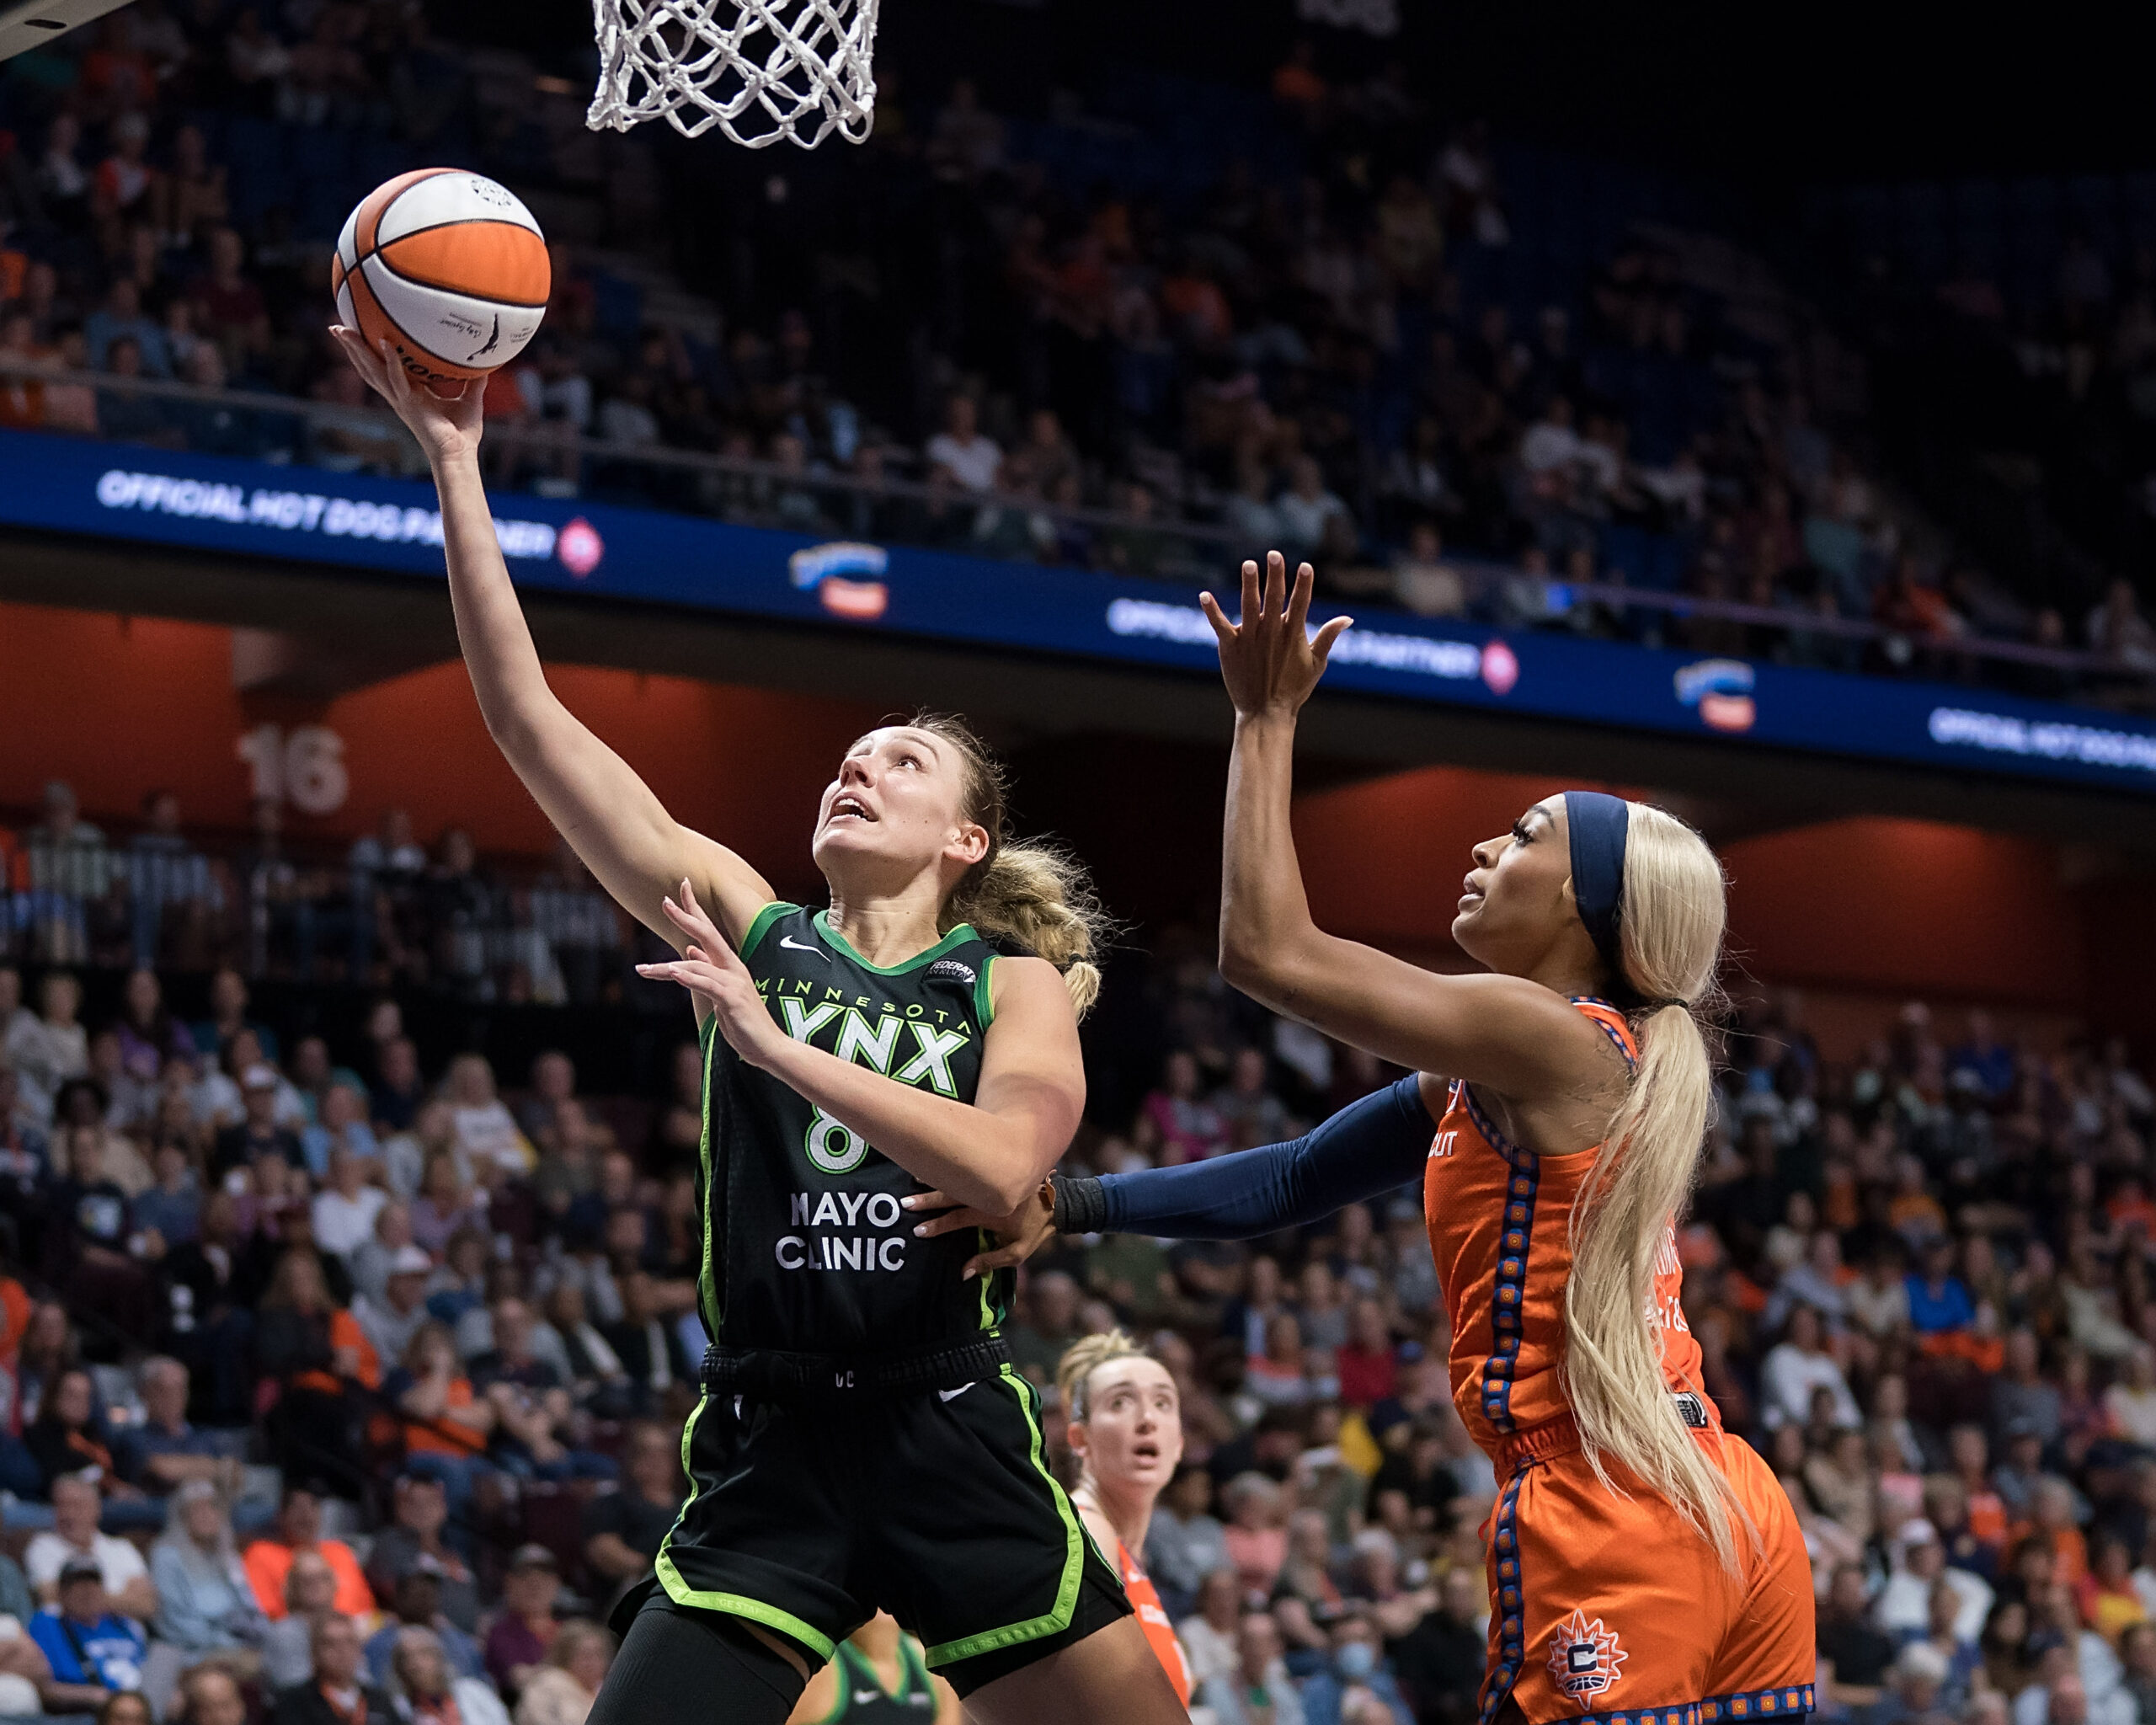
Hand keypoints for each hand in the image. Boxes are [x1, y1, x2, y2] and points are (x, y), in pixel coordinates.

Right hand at [328, 324, 483, 467]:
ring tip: (343, 331)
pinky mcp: (410, 404)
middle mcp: (399, 394)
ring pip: (373, 370)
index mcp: (409, 392)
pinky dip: (391, 360)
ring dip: (358, 350)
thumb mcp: (470, 399)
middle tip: (336, 326)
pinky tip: (386, 342)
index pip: (383, 368)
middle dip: (352, 347)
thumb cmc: (463, 433)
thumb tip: (485, 365)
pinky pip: (398, 379)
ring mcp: (401, 399)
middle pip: (368, 366)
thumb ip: (474, 381)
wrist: (459, 454)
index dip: (370, 352)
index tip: (358, 333)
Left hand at [637, 879, 789, 1068]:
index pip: (709, 931)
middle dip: (686, 916)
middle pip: (707, 934)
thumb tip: (690, 951)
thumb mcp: (722, 992)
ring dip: (666, 967)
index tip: (682, 889)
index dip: (694, 909)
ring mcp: (733, 981)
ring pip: (695, 965)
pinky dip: (688, 977)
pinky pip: (707, 984)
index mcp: (729, 964)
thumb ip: (707, 970)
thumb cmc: (745, 1021)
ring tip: (642, 969)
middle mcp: (732, 967)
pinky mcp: (732, 998)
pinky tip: (673, 972)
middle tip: (665, 901)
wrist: (768, 1045)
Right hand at [902, 1180, 1054, 1279]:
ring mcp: (992, 1178)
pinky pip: (969, 1168)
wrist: (1057, 1201)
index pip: (959, 1218)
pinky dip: (952, 1168)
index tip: (919, 1230)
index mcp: (993, 1212)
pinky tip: (937, 1165)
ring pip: (959, 1177)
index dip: (938, 1225)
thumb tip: (963, 1273)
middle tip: (906, 1203)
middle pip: (954, 1194)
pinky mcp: (995, 1170)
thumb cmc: (1035, 1228)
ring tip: (915, 1179)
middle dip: (928, 1199)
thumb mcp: (1018, 1252)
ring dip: (936, 1178)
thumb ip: (991, 1261)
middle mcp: (989, 1192)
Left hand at [1199, 549, 1350, 720]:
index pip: (1300, 603)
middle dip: (1275, 576)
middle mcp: (1271, 633)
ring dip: (1249, 585)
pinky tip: (1204, 595)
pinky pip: (1219, 625)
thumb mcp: (1316, 664)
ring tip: (1249, 565)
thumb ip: (1328, 637)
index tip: (1305, 566)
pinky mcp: (1230, 647)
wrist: (1266, 712)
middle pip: (1274, 598)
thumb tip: (1347, 618)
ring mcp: (1250, 639)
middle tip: (1274, 554)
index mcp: (1292, 634)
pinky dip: (1212, 611)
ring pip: (1249, 606)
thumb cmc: (1293, 690)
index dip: (1304, 584)